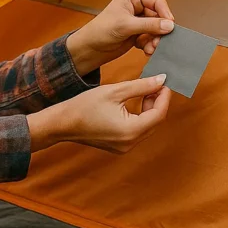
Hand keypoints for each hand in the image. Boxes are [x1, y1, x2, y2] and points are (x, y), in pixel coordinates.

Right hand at [27, 74, 171, 153]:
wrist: (63, 123)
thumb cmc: (85, 105)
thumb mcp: (115, 91)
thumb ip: (142, 86)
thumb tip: (161, 80)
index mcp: (131, 130)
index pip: (159, 114)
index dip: (164, 97)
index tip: (164, 82)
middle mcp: (130, 143)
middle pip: (155, 122)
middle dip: (158, 103)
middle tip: (156, 84)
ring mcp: (124, 147)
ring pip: (147, 127)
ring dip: (150, 110)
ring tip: (146, 91)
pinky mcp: (119, 146)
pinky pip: (137, 131)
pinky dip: (140, 117)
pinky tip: (136, 103)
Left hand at [66, 0, 174, 74]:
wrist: (90, 48)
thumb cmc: (101, 30)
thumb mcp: (126, 25)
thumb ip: (149, 25)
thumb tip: (169, 25)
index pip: (157, 1)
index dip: (165, 14)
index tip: (170, 26)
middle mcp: (137, 6)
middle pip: (159, 17)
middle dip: (160, 31)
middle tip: (159, 42)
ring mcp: (138, 20)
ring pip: (157, 29)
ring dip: (156, 40)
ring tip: (151, 48)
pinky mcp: (138, 33)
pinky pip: (151, 37)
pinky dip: (151, 44)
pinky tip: (146, 50)